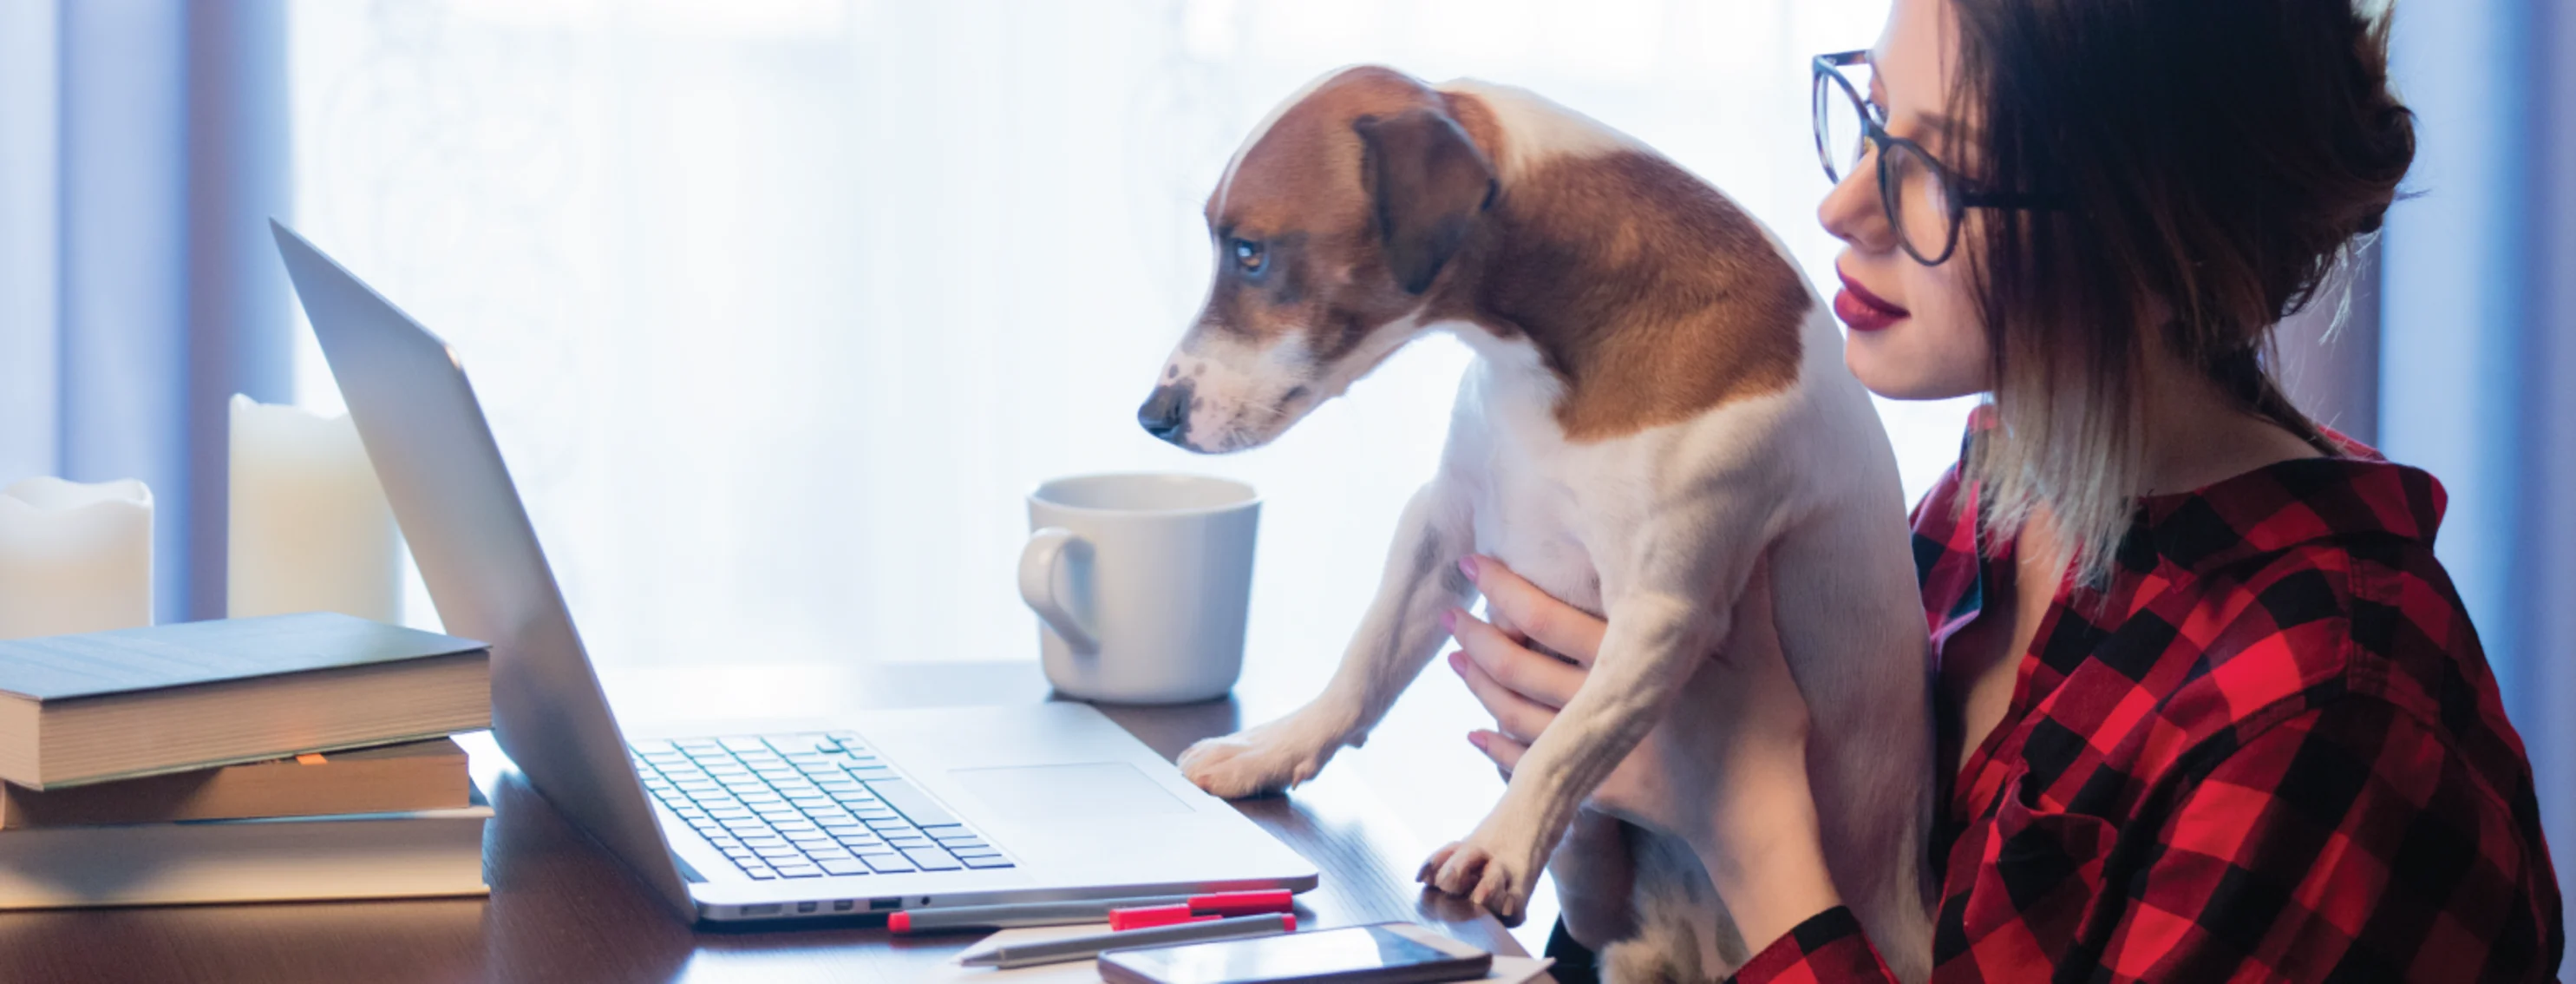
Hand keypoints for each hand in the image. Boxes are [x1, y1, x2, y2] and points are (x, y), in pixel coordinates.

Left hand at [1446, 554, 1841, 948]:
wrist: (1755, 820)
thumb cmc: (1765, 731)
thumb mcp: (1760, 654)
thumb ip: (1747, 596)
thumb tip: (1739, 533)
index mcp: (1627, 662)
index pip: (1547, 617)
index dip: (1505, 589)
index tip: (1472, 562)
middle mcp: (1596, 703)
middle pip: (1517, 666)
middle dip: (1477, 637)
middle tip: (1450, 612)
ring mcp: (1589, 751)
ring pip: (1514, 713)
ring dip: (1479, 686)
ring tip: (1455, 660)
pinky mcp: (1593, 789)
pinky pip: (1529, 766)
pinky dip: (1495, 748)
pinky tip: (1475, 734)